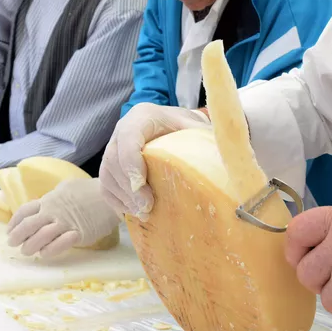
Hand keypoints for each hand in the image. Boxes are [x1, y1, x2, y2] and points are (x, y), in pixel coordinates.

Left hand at [7, 178, 119, 257]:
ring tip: (28, 251)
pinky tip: (44, 253)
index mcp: (50, 200)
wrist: (112, 196)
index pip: (25, 211)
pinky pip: (57, 245)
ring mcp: (65, 223)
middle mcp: (53, 211)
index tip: (10, 230)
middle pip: (27, 226)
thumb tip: (47, 200)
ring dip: (30, 247)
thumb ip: (55, 196)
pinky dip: (48, 251)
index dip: (14, 222)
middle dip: (17, 236)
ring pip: (39, 238)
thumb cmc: (91, 190)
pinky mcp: (77, 234)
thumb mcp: (68, 187)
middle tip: (13, 243)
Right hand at [98, 103, 210, 219]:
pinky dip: (117, 202)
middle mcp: (122, 129)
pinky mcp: (111, 164)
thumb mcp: (198, 129)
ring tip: (143, 214)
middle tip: (146, 208)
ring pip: (107, 175)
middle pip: (114, 160)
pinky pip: (106, 185)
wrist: (176, 126)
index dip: (131, 162)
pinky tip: (133, 213)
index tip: (142, 186)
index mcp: (143, 116)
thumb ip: (206, 139)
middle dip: (128, 188)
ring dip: (123, 198)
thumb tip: (226, 160)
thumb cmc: (189, 128)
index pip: (128, 137)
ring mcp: (113, 146)